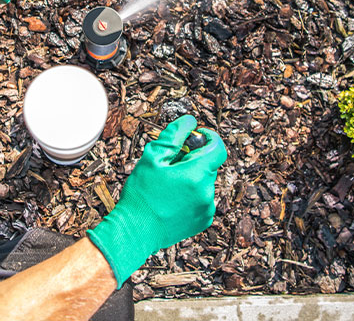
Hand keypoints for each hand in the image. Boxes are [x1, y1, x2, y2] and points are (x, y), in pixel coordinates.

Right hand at [87, 115, 226, 285]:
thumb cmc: (141, 195)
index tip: (194, 137)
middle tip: (169, 165)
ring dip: (191, 178)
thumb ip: (174, 135)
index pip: (218, 147)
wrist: (135, 232)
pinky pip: (202, 199)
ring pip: (204, 181)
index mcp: (196, 174)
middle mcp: (207, 192)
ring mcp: (207, 208)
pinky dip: (191, 194)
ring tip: (167, 186)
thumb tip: (190, 121)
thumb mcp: (152, 158)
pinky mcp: (203, 220)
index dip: (207, 138)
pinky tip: (172, 200)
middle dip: (193, 159)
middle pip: (208, 164)